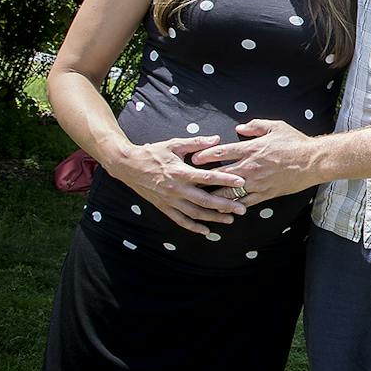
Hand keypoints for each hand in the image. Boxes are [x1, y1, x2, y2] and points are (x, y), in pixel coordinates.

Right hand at [113, 135, 247, 236]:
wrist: (128, 165)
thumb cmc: (153, 152)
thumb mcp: (174, 144)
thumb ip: (196, 143)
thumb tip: (217, 139)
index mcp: (180, 172)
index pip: (207, 178)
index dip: (225, 180)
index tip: (242, 182)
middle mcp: (176, 189)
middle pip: (204, 200)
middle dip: (225, 205)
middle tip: (242, 209)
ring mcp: (169, 200)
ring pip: (194, 213)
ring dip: (213, 218)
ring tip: (230, 219)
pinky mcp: (163, 207)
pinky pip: (180, 220)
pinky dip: (193, 227)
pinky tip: (206, 231)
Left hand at [191, 118, 319, 204]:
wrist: (313, 161)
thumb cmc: (295, 142)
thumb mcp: (276, 126)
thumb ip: (255, 125)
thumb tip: (239, 128)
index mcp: (251, 149)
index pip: (221, 152)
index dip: (205, 155)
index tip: (194, 158)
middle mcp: (250, 167)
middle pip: (220, 174)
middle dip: (203, 178)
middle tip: (191, 180)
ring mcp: (257, 182)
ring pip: (229, 191)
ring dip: (215, 194)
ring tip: (202, 197)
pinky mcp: (265, 194)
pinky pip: (245, 202)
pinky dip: (234, 205)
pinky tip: (225, 209)